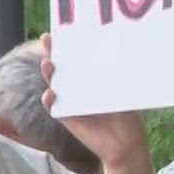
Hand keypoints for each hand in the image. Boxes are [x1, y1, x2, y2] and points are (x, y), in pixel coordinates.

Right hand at [38, 39, 147, 165]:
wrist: (125, 143)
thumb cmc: (127, 116)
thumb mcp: (121, 90)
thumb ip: (112, 75)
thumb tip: (112, 52)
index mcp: (90, 79)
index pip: (76, 58)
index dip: (67, 45)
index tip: (62, 30)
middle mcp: (77, 88)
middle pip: (61, 67)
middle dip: (52, 52)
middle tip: (47, 39)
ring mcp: (70, 102)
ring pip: (54, 84)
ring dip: (48, 74)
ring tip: (47, 65)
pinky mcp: (67, 117)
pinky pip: (53, 107)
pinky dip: (49, 100)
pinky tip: (50, 94)